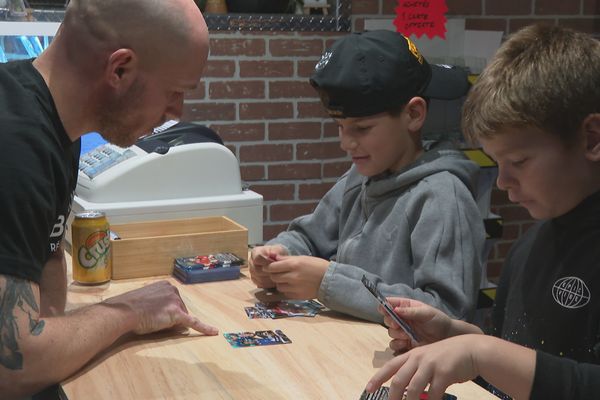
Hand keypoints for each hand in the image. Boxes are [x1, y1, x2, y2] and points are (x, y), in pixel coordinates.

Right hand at [103, 280, 217, 335]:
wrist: (123, 312)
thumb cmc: (129, 306)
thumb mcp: (145, 298)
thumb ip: (158, 301)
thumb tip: (165, 312)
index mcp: (165, 285)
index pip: (173, 301)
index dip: (165, 310)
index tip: (155, 313)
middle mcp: (173, 290)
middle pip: (179, 308)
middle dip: (170, 316)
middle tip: (152, 319)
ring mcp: (175, 301)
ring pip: (181, 316)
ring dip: (171, 322)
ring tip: (154, 321)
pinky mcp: (177, 314)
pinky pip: (193, 322)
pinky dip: (204, 328)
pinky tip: (213, 332)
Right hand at [249, 245, 287, 288]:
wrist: (278, 260)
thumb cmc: (278, 254)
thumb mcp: (279, 249)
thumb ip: (277, 251)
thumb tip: (274, 254)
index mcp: (255, 252)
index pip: (257, 259)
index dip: (267, 262)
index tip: (275, 264)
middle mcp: (251, 262)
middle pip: (257, 270)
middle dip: (269, 272)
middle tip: (278, 272)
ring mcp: (252, 271)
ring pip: (259, 278)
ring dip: (269, 279)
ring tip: (278, 276)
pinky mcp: (255, 280)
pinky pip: (260, 284)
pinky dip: (268, 284)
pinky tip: (275, 281)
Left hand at [263, 255, 328, 298]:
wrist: (330, 279)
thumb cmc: (316, 266)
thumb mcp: (302, 258)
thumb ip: (286, 259)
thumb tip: (273, 259)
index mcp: (293, 264)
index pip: (272, 267)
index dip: (269, 267)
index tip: (269, 267)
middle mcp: (292, 276)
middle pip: (274, 277)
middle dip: (274, 275)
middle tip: (278, 273)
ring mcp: (295, 288)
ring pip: (279, 287)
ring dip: (280, 283)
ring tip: (287, 280)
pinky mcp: (297, 296)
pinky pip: (286, 294)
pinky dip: (287, 290)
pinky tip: (293, 286)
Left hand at [366, 335, 482, 399]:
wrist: (470, 350)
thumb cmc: (448, 356)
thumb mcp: (429, 360)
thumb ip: (417, 372)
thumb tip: (408, 393)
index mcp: (412, 354)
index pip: (390, 366)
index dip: (378, 378)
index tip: (368, 389)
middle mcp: (418, 358)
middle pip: (398, 380)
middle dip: (392, 397)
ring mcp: (431, 365)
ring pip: (413, 389)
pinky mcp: (444, 373)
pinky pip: (433, 394)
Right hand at [381, 298, 452, 352]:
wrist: (447, 337)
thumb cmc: (438, 321)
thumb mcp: (426, 313)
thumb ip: (410, 311)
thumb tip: (395, 309)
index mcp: (406, 307)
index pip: (390, 304)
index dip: (384, 305)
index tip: (383, 309)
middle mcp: (402, 319)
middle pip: (387, 319)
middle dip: (390, 322)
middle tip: (397, 325)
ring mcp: (403, 332)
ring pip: (390, 332)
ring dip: (396, 334)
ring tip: (406, 335)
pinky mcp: (405, 344)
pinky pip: (394, 345)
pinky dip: (397, 344)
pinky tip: (405, 343)